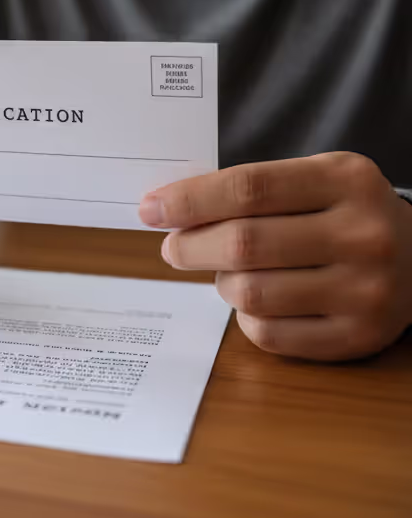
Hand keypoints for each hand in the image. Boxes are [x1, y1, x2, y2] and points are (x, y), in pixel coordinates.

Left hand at [140, 153, 411, 360]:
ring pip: (250, 293)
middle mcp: (364, 234)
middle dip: (191, 246)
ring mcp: (366, 290)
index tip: (150, 209)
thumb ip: (248, 189)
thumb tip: (165, 209)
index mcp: (348, 180)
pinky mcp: (357, 337)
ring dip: (222, 283)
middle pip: (244, 243)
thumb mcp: (312, 180)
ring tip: (230, 272)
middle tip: (174, 247)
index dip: (189, 200)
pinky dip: (246, 318)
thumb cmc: (341, 215)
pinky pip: (267, 334)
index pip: (249, 189)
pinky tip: (259, 301)